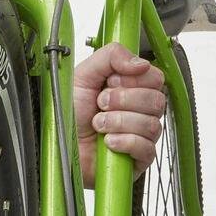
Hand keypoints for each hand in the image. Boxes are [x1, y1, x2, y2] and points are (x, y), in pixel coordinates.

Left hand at [72, 42, 167, 183]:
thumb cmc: (69, 114)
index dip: (133, 80)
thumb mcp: (83, 75)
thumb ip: (111, 56)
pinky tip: (109, 142)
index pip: (155, 78)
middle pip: (157, 100)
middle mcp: (139, 110)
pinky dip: (124, 142)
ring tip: (99, 124)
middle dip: (123, 101)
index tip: (110, 83)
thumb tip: (140, 63)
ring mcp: (141, 135)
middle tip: (101, 104)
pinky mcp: (139, 158)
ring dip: (119, 122)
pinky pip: (146, 148)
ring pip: (152, 124)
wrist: (58, 146)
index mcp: (131, 88)